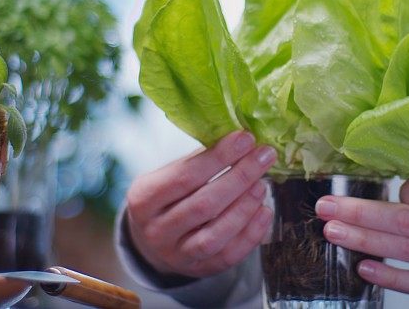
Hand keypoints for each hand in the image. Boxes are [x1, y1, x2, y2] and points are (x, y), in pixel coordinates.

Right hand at [125, 131, 275, 277]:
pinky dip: (251, 232)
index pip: (184, 177)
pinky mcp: (199, 270)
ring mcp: (177, 254)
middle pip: (204, 205)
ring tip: (262, 183)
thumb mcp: (167, 177)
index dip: (218, 158)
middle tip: (264, 156)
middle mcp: (157, 230)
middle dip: (240, 177)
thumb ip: (197, 162)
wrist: (153, 242)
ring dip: (246, 205)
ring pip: (216, 233)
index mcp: (144, 199)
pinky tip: (264, 210)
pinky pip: (229, 255)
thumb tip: (239, 141)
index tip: (245, 139)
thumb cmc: (167, 198)